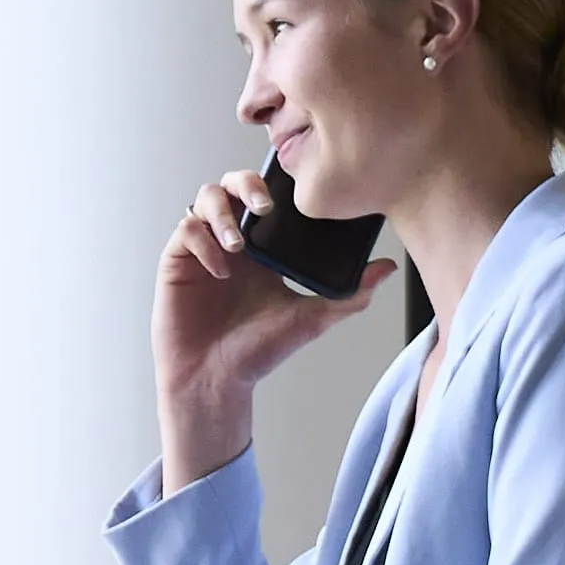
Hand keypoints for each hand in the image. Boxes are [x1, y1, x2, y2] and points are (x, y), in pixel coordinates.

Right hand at [152, 168, 323, 479]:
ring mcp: (203, 248)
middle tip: (264, 206)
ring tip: (239, 245)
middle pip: (233, 184)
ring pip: (205, 198)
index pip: (268, 196)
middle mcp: (233, 240)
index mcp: (264, 247)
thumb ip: (349, 295)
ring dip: (223, 213)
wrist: (215, 380)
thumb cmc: (258, 352)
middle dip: (247, 184)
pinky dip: (203, 241)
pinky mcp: (178, 261)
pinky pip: (186, 230)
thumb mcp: (311, 319)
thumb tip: (386, 269)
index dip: (277, 185)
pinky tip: (220, 268)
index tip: (295, 194)